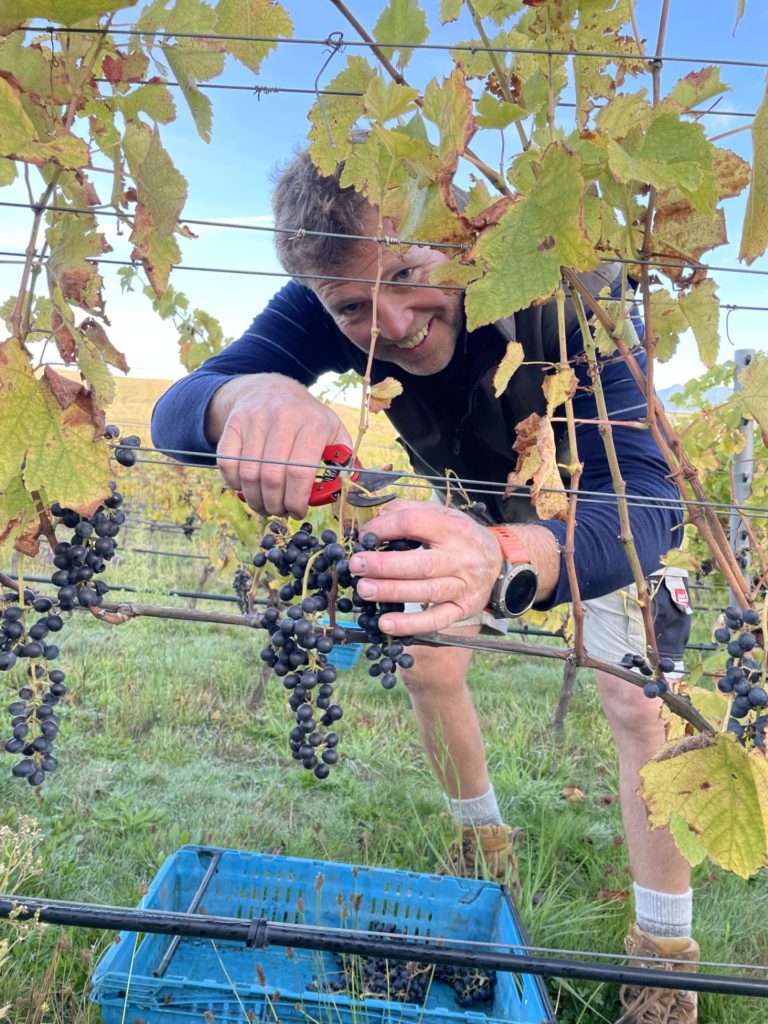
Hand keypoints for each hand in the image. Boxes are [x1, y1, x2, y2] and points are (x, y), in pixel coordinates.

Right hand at [213, 375, 352, 516]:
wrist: (272, 389)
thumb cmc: (307, 418)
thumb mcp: (333, 430)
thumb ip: (343, 458)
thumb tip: (347, 485)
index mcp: (313, 423)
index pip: (299, 472)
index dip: (296, 500)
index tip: (297, 512)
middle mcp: (283, 417)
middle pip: (272, 476)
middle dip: (275, 504)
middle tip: (279, 512)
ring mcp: (255, 419)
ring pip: (249, 474)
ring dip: (255, 499)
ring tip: (264, 506)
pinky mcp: (234, 423)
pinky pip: (228, 463)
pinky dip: (234, 483)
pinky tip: (247, 488)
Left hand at [347, 500, 503, 634]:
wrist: (499, 563)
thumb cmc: (462, 537)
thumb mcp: (444, 515)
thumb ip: (411, 511)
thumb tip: (379, 518)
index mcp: (452, 528)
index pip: (414, 523)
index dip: (385, 528)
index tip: (365, 536)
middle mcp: (460, 557)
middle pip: (420, 563)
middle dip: (384, 565)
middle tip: (356, 565)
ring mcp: (462, 586)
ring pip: (426, 591)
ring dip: (392, 592)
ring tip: (363, 590)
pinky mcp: (462, 609)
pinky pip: (436, 620)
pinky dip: (410, 625)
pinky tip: (385, 623)